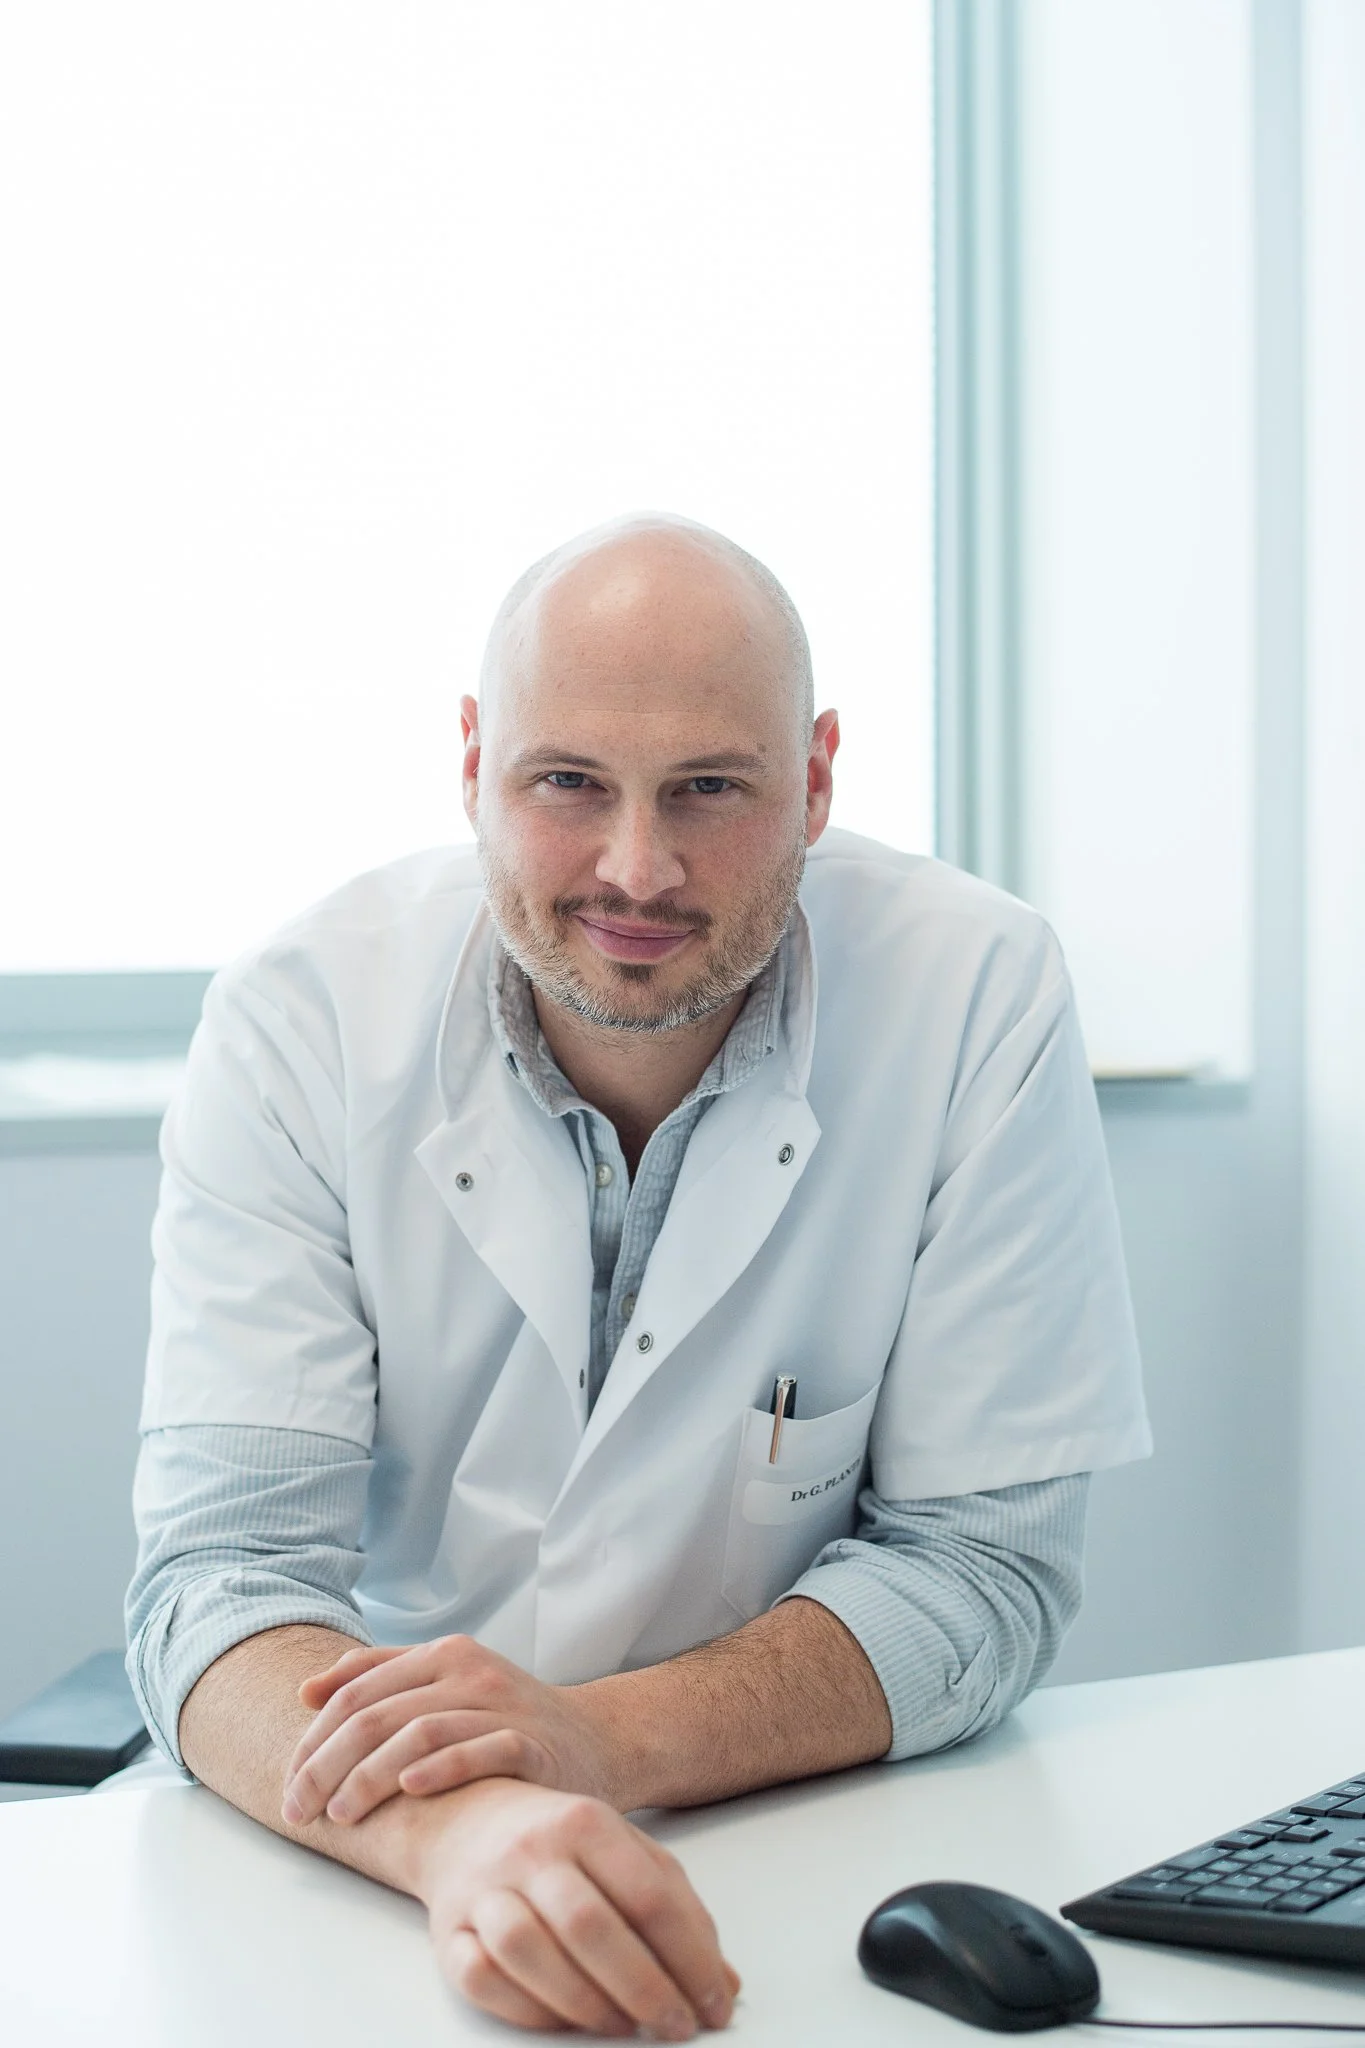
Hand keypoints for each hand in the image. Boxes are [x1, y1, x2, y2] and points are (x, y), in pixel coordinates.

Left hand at [283, 1635, 617, 1826]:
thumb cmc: (506, 1719)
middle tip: (298, 1809)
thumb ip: (380, 1678)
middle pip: (378, 1714)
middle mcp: (470, 1672)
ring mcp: (503, 1706)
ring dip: (369, 1775)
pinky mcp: (532, 1743)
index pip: (357, 1691)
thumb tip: (306, 1690)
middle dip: (327, 1764)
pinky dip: (441, 1769)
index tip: (288, 1783)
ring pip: (420, 1732)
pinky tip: (409, 1789)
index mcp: (443, 1654)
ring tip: (340, 1814)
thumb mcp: (446, 1684)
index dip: (314, 1738)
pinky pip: (481, 1751)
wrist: (595, 1741)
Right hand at [411, 1777, 740, 2036]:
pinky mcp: (447, 1930)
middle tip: (676, 2026)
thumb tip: (723, 1985)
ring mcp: (484, 1889)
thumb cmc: (559, 1842)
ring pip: (526, 1950)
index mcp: (586, 1821)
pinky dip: (525, 2008)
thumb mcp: (627, 1852)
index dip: (690, 1960)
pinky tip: (564, 2020)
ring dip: (583, 2002)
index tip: (714, 2004)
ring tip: (622, 2026)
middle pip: (590, 1925)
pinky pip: (480, 1976)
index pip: (649, 1897)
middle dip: (644, 1989)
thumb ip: (678, 1909)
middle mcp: (532, 1850)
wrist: (466, 1818)